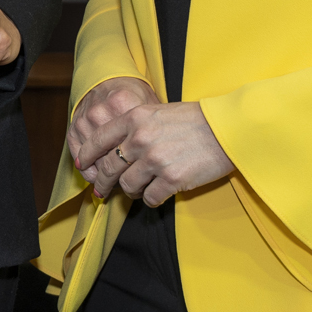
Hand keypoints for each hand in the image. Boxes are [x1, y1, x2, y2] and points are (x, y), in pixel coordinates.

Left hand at [67, 77, 235, 206]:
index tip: (83, 165)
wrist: (228, 129)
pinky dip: (150, 199)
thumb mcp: (159, 111)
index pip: (98, 137)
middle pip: (108, 166)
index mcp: (134, 117)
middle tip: (101, 192)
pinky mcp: (171, 179)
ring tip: (138, 190)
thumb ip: (136, 127)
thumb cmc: (196, 120)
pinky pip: (149, 198)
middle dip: (102, 182)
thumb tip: (117, 148)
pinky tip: (157, 194)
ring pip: (126, 185)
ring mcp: (155, 159)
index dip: (87, 154)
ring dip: (130, 191)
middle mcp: (140, 138)